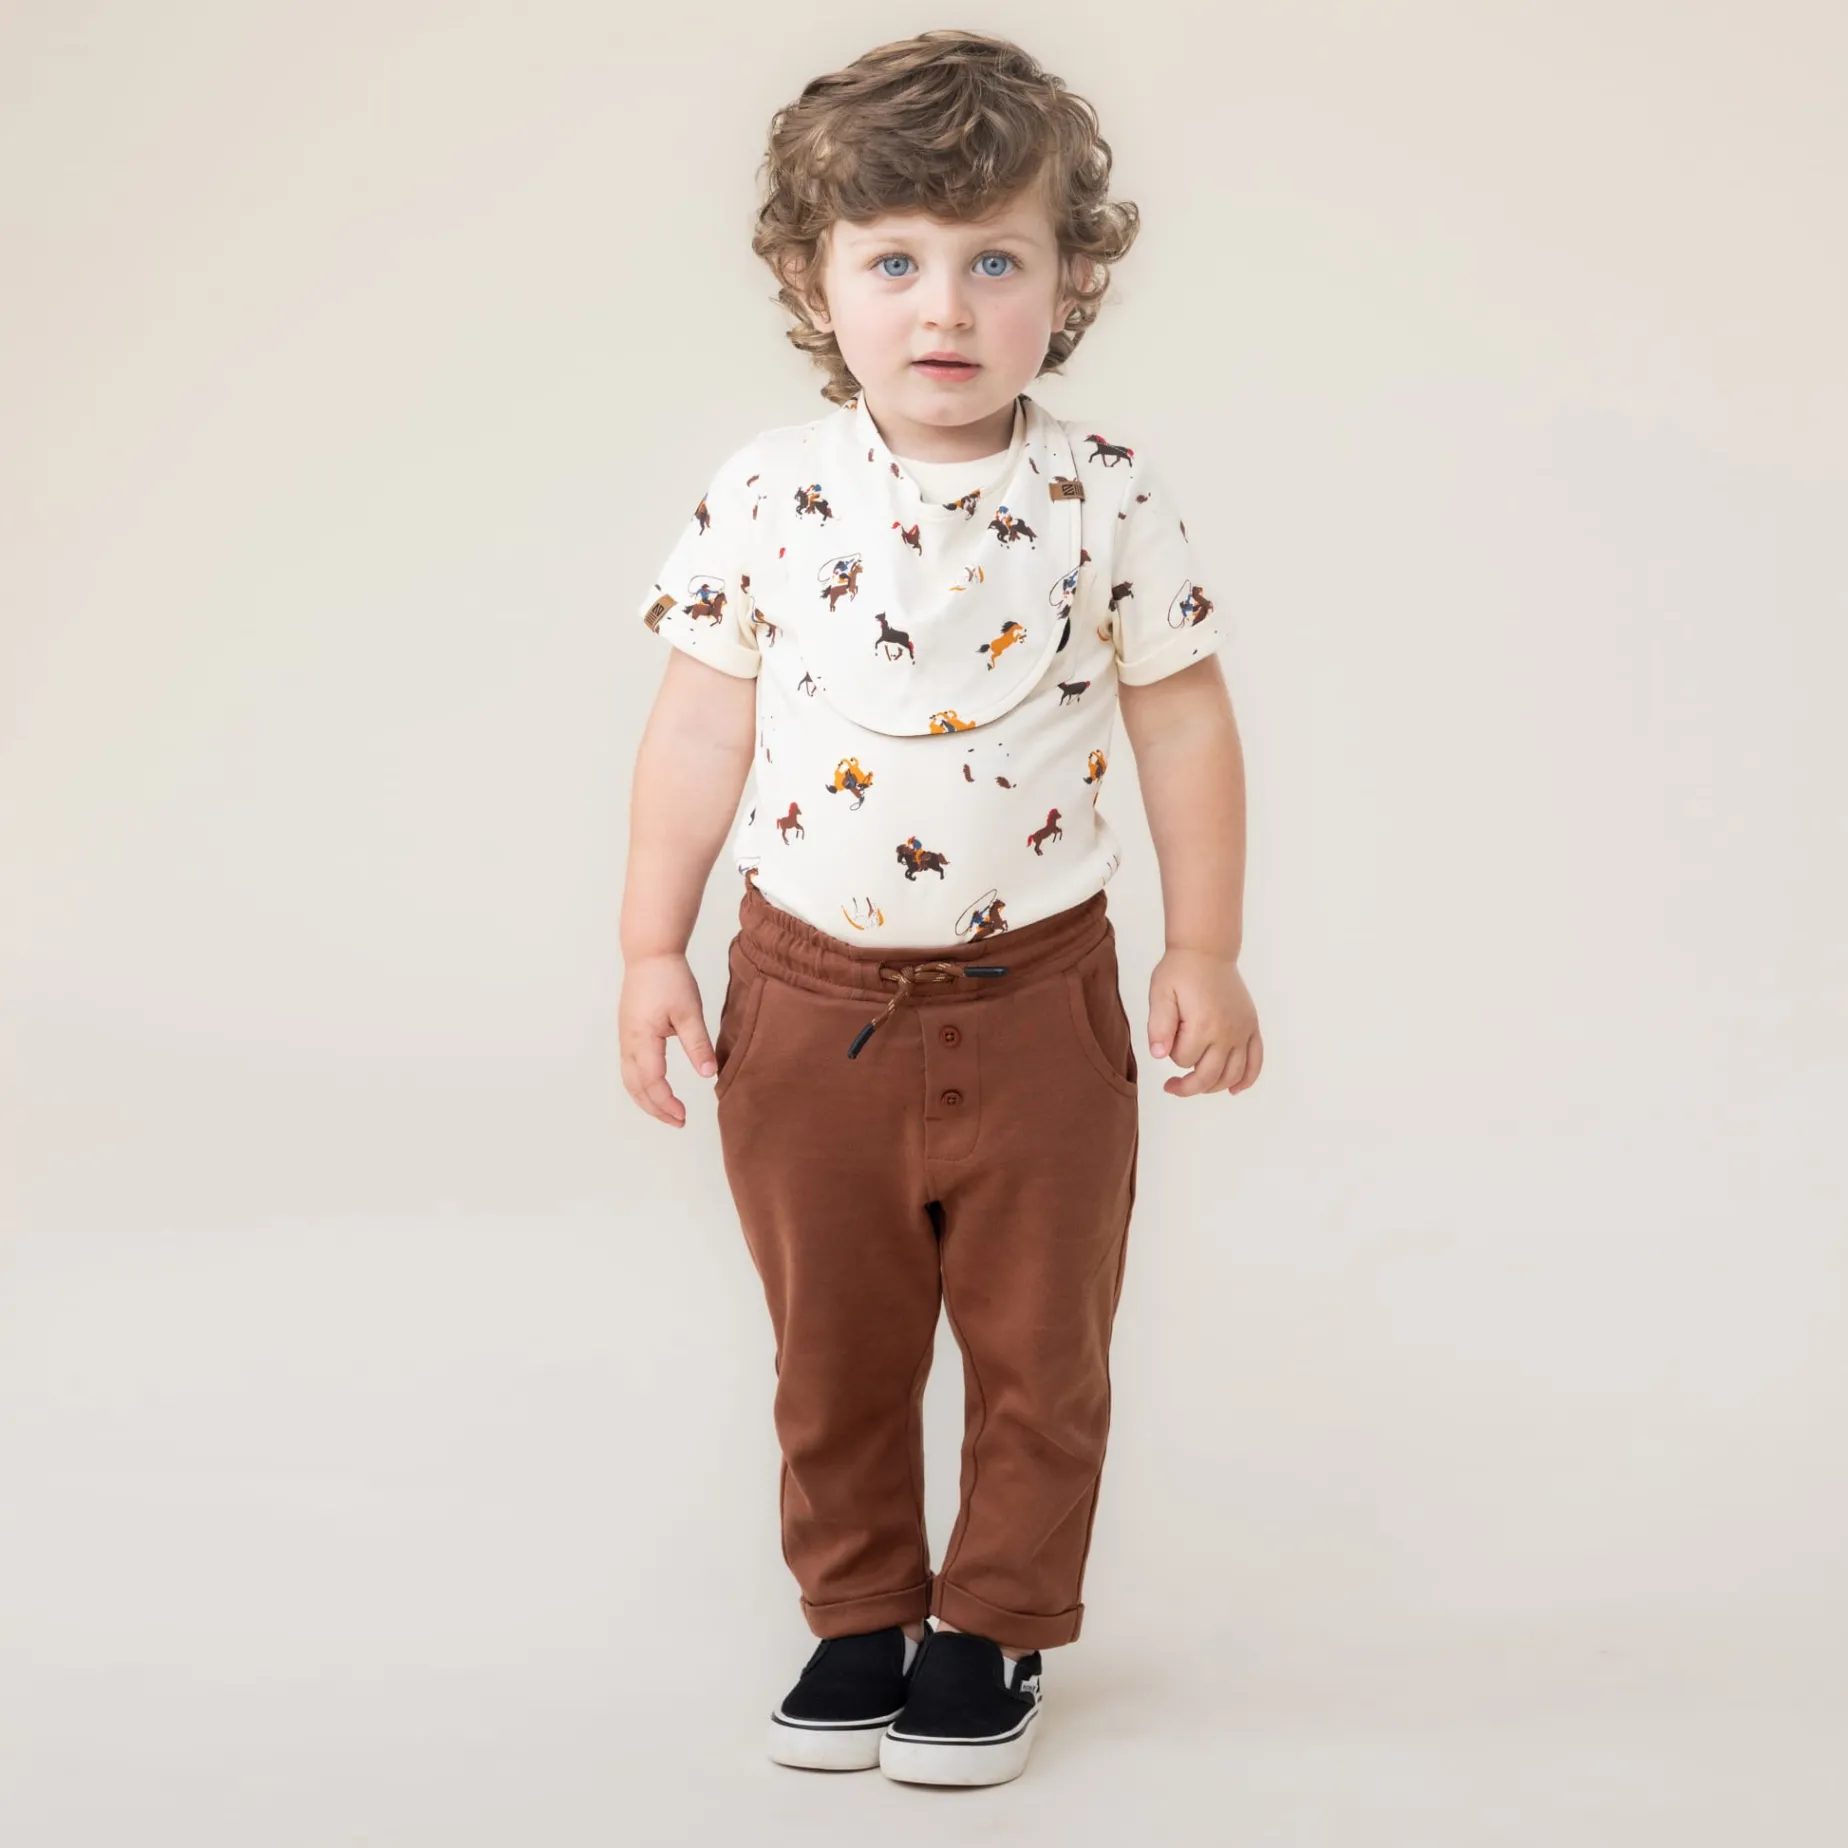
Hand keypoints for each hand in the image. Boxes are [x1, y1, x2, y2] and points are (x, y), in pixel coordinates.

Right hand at [620, 951, 717, 1127]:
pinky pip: (629, 1068)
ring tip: (668, 1112)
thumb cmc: (670, 978)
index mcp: (642, 1038)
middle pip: (635, 1087)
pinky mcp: (627, 1033)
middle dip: (655, 1109)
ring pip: (629, 1080)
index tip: (683, 1117)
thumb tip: (708, 1074)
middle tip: (679, 1122)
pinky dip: (641, 1086)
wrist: (649, 954)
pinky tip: (656, 1089)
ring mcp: (625, 1038)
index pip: (651, 1082)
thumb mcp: (690, 1011)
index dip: (666, 1103)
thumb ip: (698, 1044)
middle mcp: (628, 1042)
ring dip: (646, 1100)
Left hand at [1146, 948, 1263, 1096]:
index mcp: (1203, 1025)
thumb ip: (1158, 1025)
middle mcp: (1227, 1032)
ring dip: (1213, 1087)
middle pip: (1209, 1076)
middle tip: (1171, 1086)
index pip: (1184, 1061)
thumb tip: (1159, 1054)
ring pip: (1233, 1075)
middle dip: (1187, 1085)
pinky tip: (1235, 1090)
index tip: (1166, 1039)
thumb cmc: (1180, 971)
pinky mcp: (1251, 1027)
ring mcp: (1242, 1031)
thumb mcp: (1160, 993)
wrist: (1207, 951)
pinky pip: (1256, 1060)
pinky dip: (1247, 1079)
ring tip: (1196, 1084)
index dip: (1171, 1055)